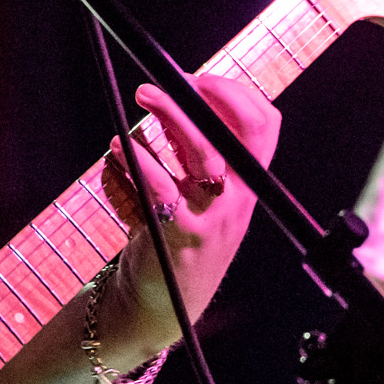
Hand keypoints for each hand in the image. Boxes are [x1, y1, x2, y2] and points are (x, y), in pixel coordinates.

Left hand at [98, 74, 279, 357]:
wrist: (161, 305)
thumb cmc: (176, 238)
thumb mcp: (194, 191)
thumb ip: (189, 150)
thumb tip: (174, 96)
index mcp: (247, 183)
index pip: (265, 125)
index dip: (235, 93)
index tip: (199, 78)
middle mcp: (237, 199)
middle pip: (234, 134)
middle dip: (199, 98)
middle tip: (157, 85)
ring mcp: (212, 219)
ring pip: (201, 155)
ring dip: (168, 119)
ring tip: (140, 103)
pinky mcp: (179, 237)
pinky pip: (159, 189)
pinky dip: (136, 163)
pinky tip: (118, 151)